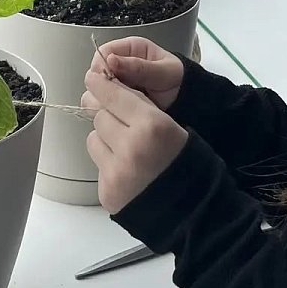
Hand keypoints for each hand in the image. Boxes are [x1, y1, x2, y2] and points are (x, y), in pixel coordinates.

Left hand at [82, 67, 187, 211]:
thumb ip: (140, 109)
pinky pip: (97, 164)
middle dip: (110, 116)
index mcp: (152, 125)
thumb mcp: (172, 126)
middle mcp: (131, 146)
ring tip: (128, 151)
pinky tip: (128, 171)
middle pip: (101, 115)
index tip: (93, 77)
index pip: (114, 95)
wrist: (193, 210)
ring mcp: (116, 171)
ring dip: (106, 139)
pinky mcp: (107, 191)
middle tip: (125, 126)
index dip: (101, 84)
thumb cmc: (185, 162)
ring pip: (94, 138)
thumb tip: (107, 91)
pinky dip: (108, 163)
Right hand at [89, 36, 184, 110]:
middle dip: (103, 88)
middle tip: (119, 98)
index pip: (103, 53)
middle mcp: (118, 66)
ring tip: (124, 109)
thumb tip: (111, 60)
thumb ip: (139, 66)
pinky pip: (102, 107)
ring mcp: (116, 85)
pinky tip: (122, 116)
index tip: (108, 80)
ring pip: (94, 92)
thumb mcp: (163, 72)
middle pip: (94, 75)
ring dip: (104, 102)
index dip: (101, 66)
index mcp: (130, 50)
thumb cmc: (179, 82)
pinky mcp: (116, 102)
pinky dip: (108, 112)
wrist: (188, 101)